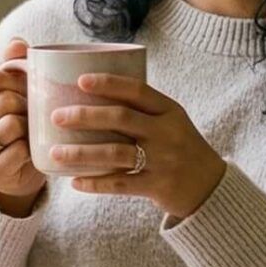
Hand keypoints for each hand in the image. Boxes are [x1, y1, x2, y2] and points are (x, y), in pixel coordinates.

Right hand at [0, 36, 45, 214]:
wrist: (10, 176)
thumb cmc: (8, 128)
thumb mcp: (5, 97)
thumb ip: (10, 67)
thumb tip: (18, 42)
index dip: (17, 79)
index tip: (28, 88)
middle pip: (4, 100)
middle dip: (26, 103)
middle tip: (33, 111)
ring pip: (12, 124)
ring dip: (29, 126)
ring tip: (31, 129)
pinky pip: (20, 150)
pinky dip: (30, 148)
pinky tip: (29, 149)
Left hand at [47, 73, 227, 221]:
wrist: (210, 186)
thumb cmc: (181, 147)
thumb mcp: (171, 121)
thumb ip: (142, 110)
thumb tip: (90, 95)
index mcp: (170, 111)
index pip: (138, 90)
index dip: (109, 83)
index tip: (80, 80)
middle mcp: (167, 132)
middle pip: (121, 118)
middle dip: (85, 116)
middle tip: (57, 116)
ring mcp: (163, 160)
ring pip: (115, 153)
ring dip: (81, 153)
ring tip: (55, 153)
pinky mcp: (157, 186)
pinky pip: (120, 184)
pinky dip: (95, 183)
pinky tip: (74, 182)